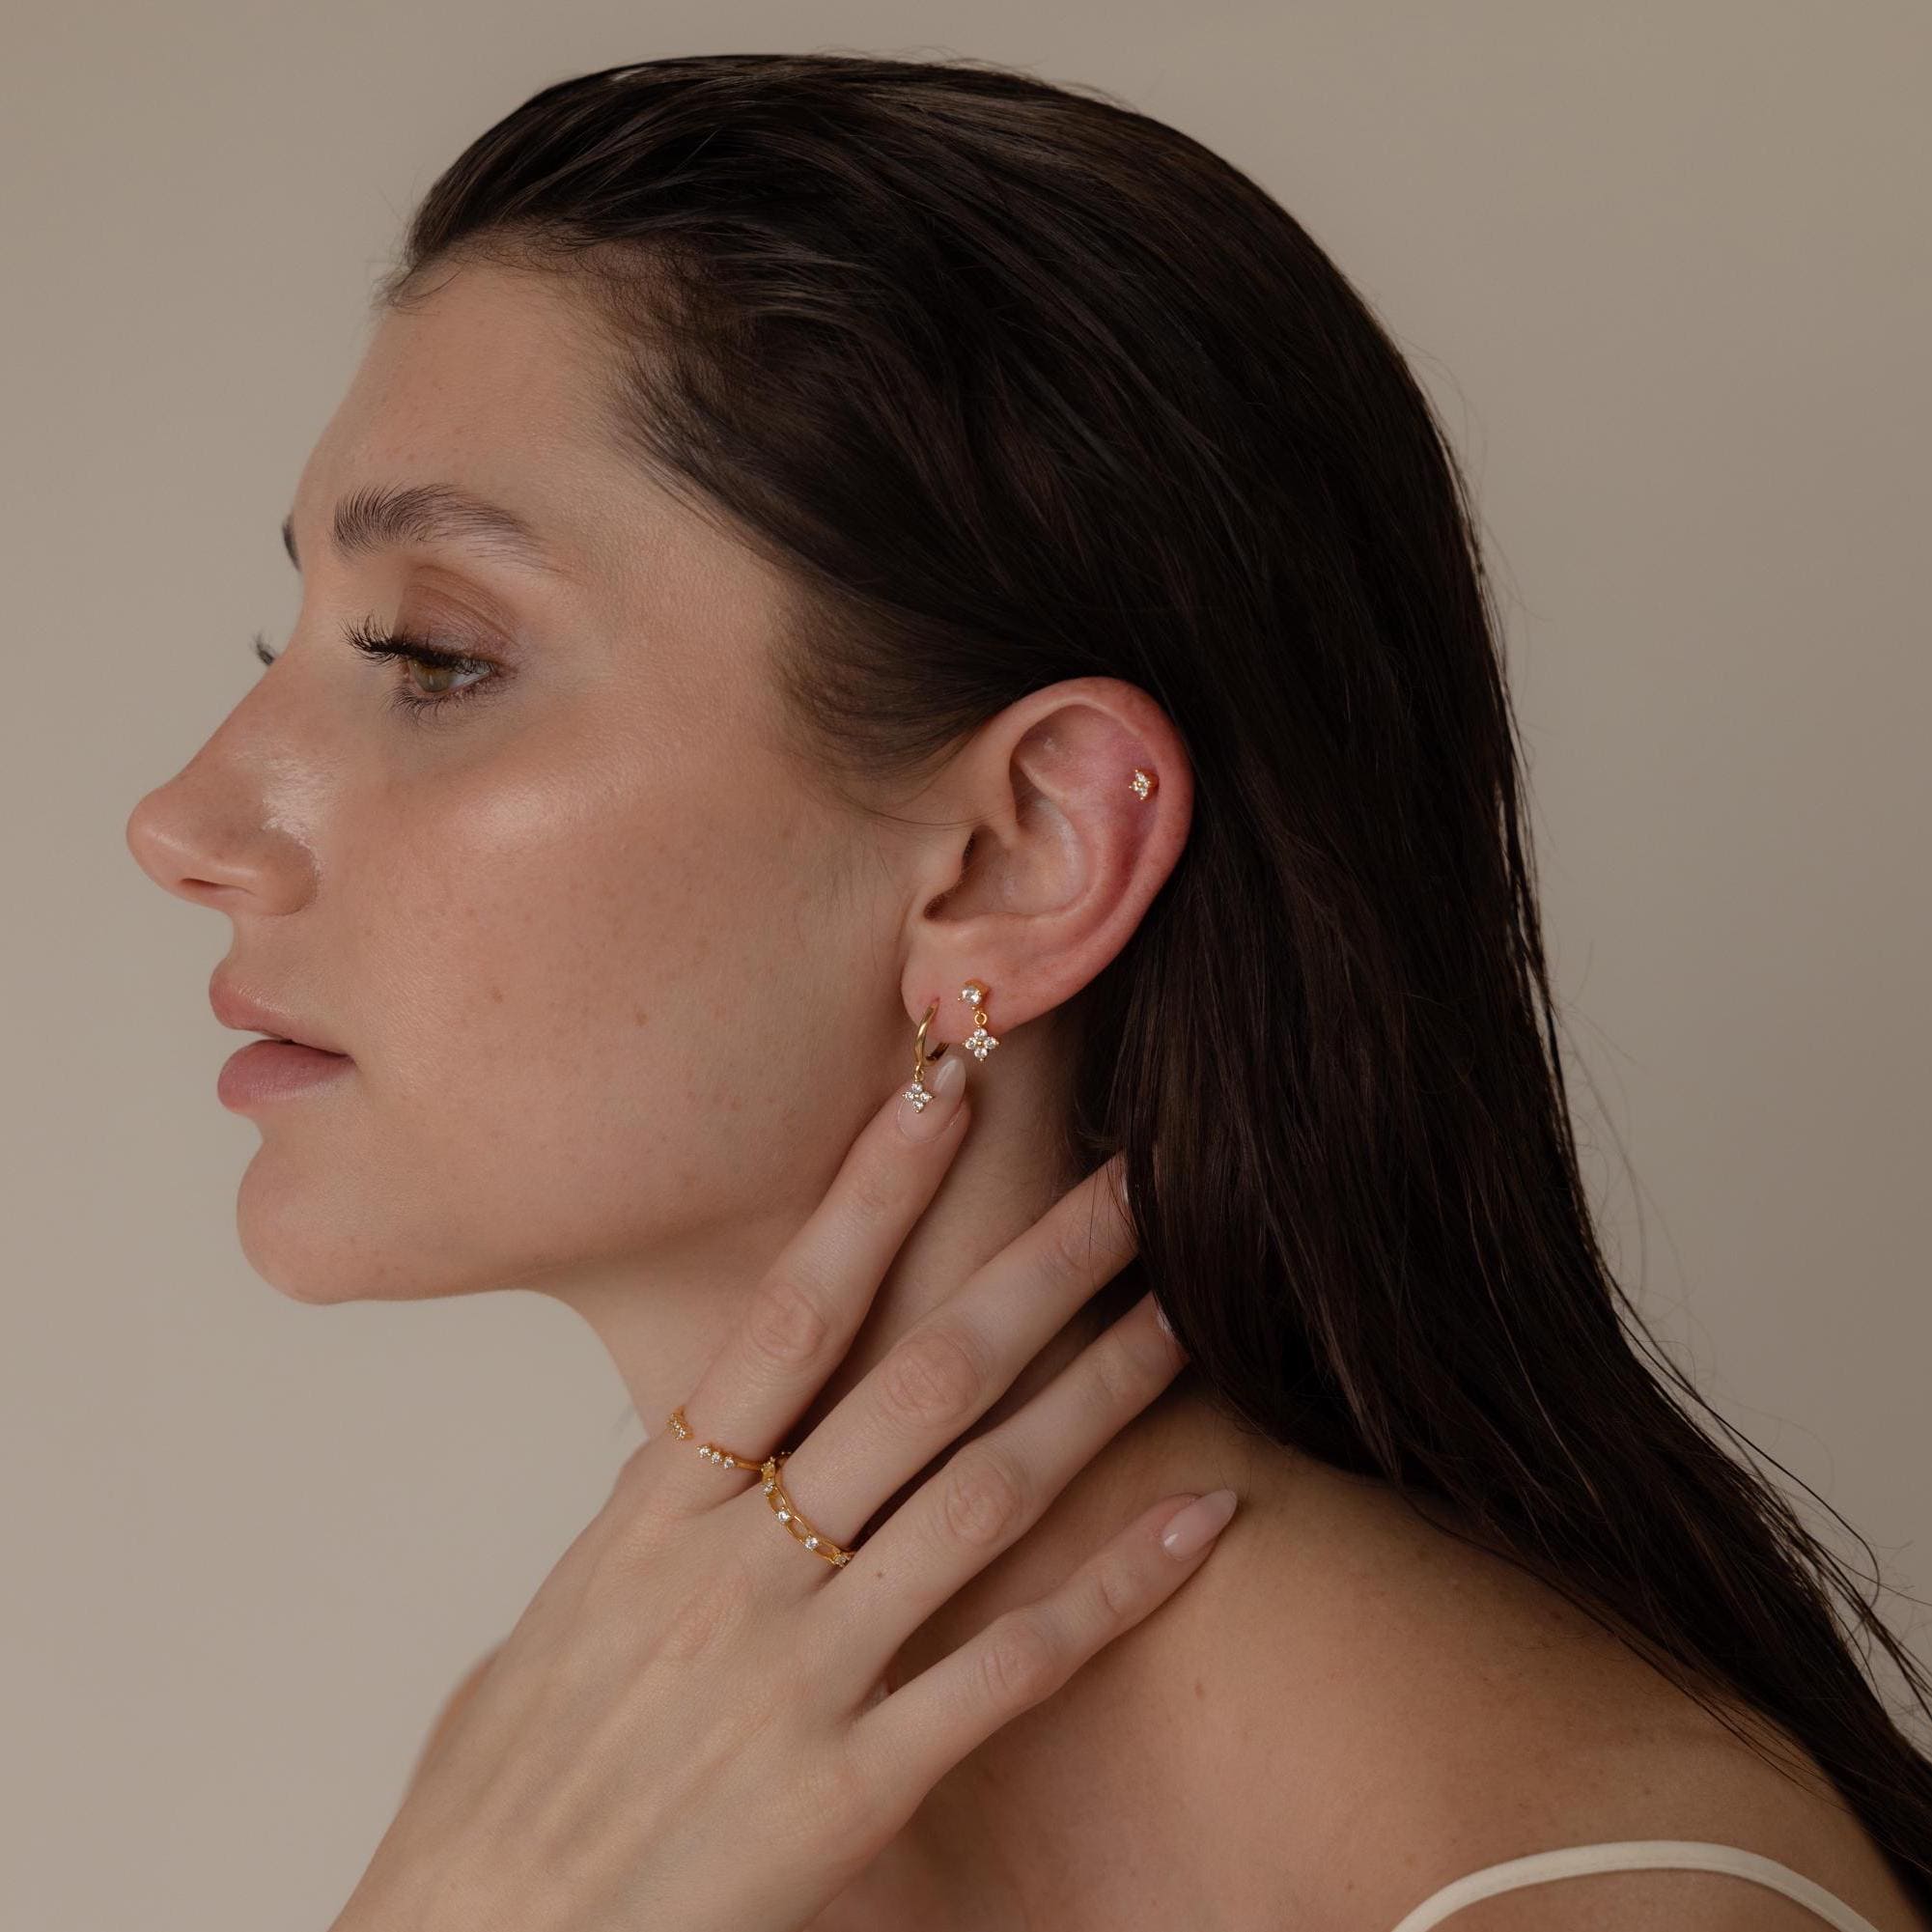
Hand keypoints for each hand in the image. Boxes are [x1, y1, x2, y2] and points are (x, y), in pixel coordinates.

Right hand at [329, 1061, 1232, 1931]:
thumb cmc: (502, 1791)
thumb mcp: (557, 1619)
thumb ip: (643, 1523)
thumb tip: (686, 1450)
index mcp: (657, 1510)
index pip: (786, 1315)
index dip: (871, 1198)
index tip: (938, 1098)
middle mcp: (739, 1565)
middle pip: (915, 1379)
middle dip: (1032, 1268)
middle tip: (1125, 1180)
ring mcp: (803, 1669)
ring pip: (984, 1496)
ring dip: (1096, 1396)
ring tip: (1180, 1315)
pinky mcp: (855, 1783)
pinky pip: (1014, 1663)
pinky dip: (1116, 1586)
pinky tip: (1202, 1519)